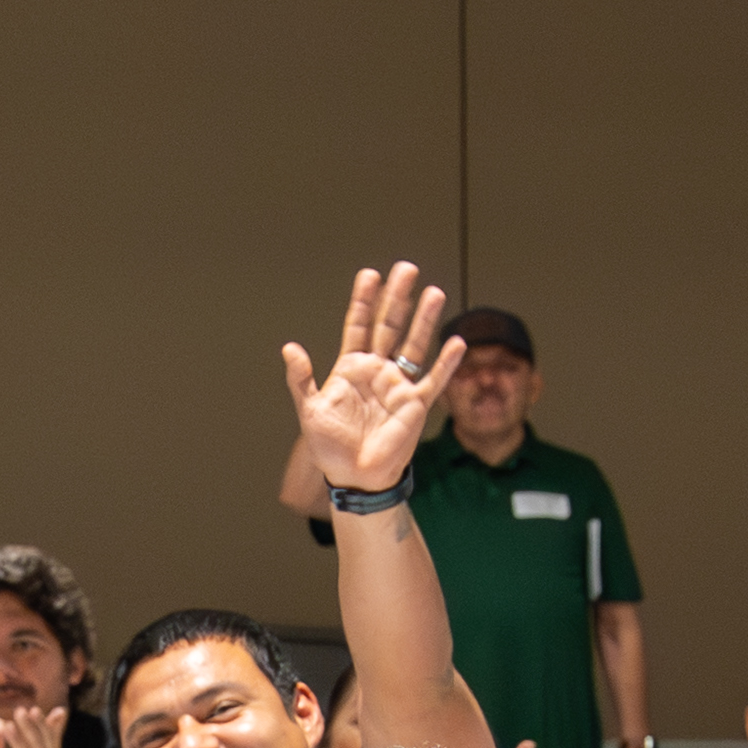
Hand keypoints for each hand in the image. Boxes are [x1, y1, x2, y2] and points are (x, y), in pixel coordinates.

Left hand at [280, 262, 463, 498]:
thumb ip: (301, 379)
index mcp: (351, 368)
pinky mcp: (415, 405)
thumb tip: (290, 348)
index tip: (370, 275)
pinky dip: (446, 363)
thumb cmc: (331, 448)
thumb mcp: (310, 410)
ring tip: (433, 292)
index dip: (364, 301)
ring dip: (424, 319)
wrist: (354, 478)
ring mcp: (398, 385)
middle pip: (390, 326)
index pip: (359, 326)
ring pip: (414, 345)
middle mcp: (377, 371)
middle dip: (397, 297)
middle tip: (406, 268)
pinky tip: (457, 342)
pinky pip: (434, 380)